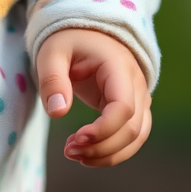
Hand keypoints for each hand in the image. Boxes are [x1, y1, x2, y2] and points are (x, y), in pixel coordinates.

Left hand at [36, 28, 150, 167]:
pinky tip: (86, 155)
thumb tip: (58, 112)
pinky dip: (112, 154)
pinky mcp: (132, 110)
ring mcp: (138, 98)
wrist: (86, 36)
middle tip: (67, 150)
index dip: (102, 130)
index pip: (123, 108)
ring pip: (136, 138)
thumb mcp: (52, 55)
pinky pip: (133, 139)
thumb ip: (52, 80)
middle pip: (130, 129)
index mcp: (119, 68)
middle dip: (98, 147)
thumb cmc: (69, 44)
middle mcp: (136, 84)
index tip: (75, 139)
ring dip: (106, 155)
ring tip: (74, 154)